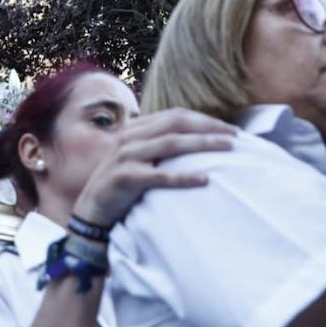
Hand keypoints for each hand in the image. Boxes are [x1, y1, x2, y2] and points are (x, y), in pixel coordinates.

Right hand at [71, 109, 235, 226]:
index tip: (227, 128)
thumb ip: (158, 147)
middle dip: (208, 126)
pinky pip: (159, 175)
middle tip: (234, 135)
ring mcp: (126, 156)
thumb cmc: (121, 186)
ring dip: (202, 144)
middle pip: (176, 123)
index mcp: (136, 130)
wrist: (91, 211)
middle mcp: (131, 137)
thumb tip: (195, 143)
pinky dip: (183, 176)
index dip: (203, 119)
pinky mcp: (126, 178)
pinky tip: (203, 179)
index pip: (175, 115)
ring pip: (171, 143)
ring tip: (227, 148)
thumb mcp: (138, 159)